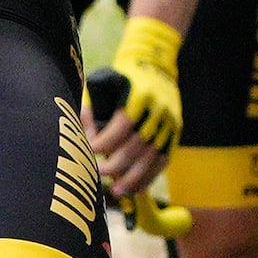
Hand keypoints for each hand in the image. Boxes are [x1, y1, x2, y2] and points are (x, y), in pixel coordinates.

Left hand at [92, 13, 184, 196]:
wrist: (156, 66)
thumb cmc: (122, 77)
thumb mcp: (103, 83)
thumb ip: (91, 109)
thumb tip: (83, 140)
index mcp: (138, 95)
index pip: (122, 125)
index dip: (104, 142)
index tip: (89, 151)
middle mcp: (158, 110)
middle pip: (137, 145)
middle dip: (116, 164)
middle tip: (98, 173)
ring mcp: (169, 123)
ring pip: (151, 157)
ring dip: (133, 178)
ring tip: (115, 192)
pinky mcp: (174, 133)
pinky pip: (162, 160)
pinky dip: (148, 177)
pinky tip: (134, 189)